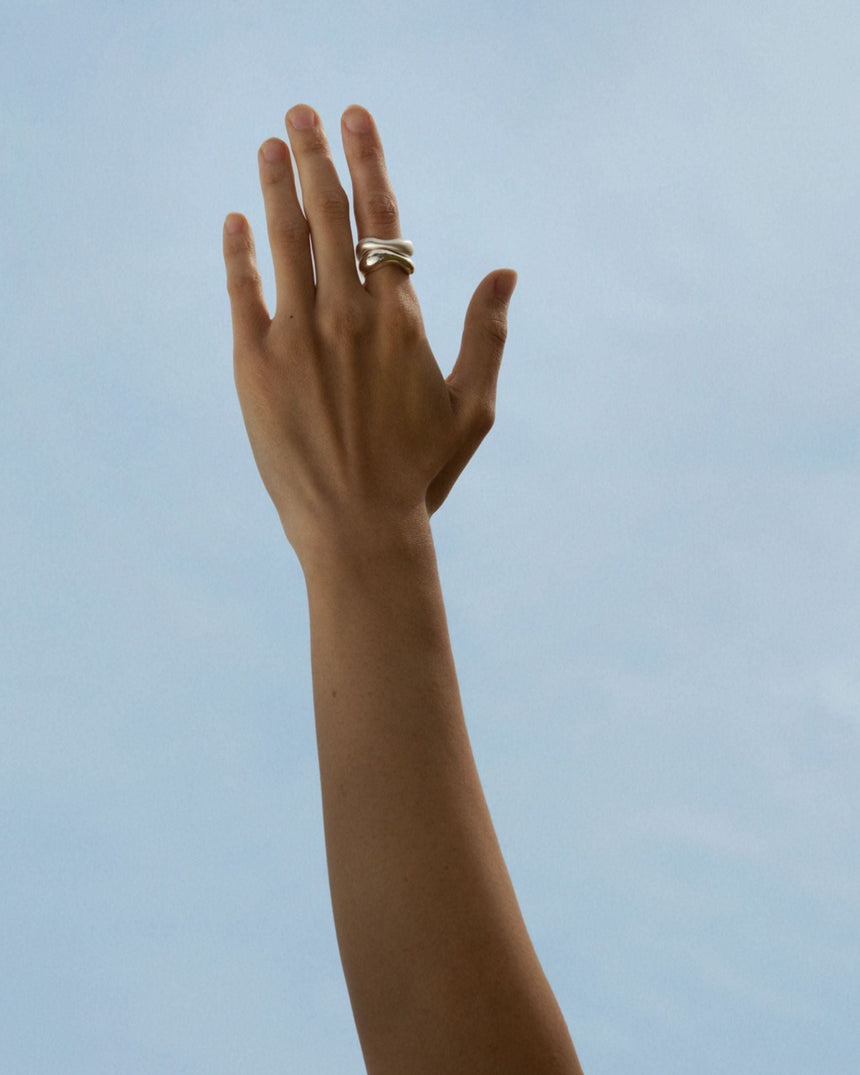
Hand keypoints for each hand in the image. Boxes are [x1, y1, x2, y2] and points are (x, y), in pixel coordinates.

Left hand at [223, 104, 515, 569]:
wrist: (358, 527)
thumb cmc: (421, 471)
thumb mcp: (472, 407)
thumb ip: (488, 334)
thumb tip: (506, 271)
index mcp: (399, 317)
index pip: (382, 218)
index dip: (369, 159)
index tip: (356, 118)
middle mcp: (346, 314)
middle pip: (327, 212)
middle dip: (315, 153)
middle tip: (302, 111)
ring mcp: (296, 336)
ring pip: (283, 239)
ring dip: (274, 184)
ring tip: (270, 144)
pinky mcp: (254, 365)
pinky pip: (242, 291)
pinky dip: (237, 251)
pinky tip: (234, 220)